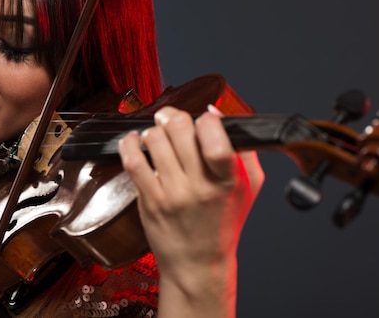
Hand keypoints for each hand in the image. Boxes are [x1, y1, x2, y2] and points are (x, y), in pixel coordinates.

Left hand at [118, 106, 263, 315]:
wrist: (198, 264)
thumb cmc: (223, 223)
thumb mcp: (248, 187)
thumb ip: (242, 149)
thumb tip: (215, 113)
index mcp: (227, 180)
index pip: (214, 136)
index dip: (205, 119)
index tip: (202, 121)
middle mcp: (199, 187)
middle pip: (180, 129)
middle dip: (174, 117)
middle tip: (172, 120)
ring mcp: (172, 194)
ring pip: (155, 140)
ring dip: (155, 131)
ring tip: (159, 136)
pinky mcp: (149, 200)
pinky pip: (133, 161)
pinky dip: (130, 143)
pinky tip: (135, 141)